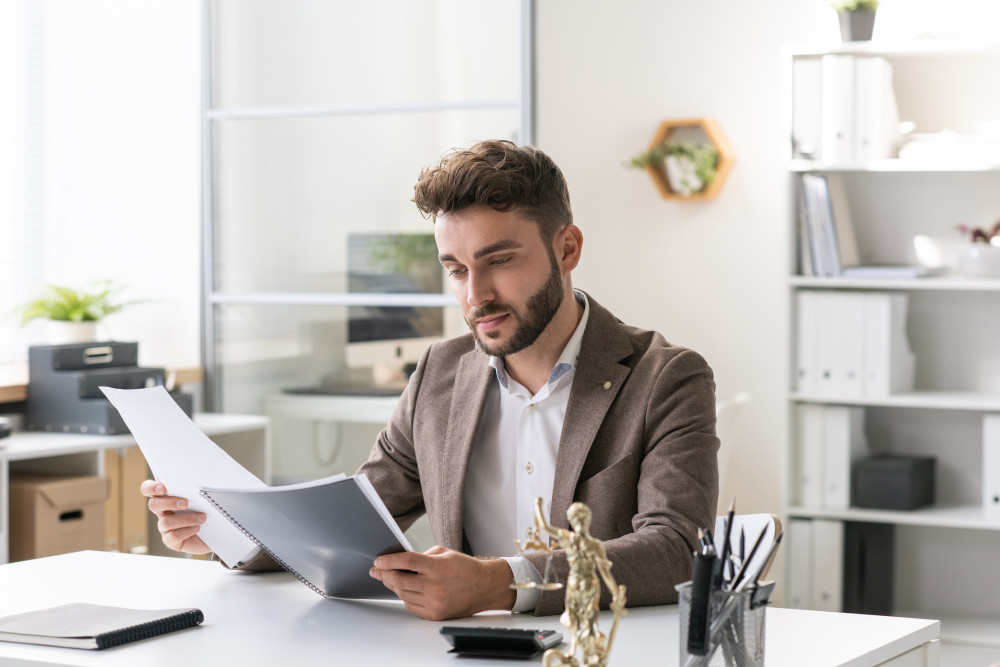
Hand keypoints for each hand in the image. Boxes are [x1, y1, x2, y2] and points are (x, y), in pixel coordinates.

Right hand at [140, 480, 209, 553]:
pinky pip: (173, 536)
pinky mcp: (170, 541)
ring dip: (186, 519)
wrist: (215, 532)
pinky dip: (187, 531)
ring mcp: (164, 527)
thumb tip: (202, 480)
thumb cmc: (207, 509)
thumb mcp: (203, 496)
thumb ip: (197, 488)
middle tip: (186, 503)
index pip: (148, 489)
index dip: (151, 488)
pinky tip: (198, 528)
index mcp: (166, 497)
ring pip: (165, 522)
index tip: (163, 488)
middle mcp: (162, 511)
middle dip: (169, 502)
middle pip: (153, 505)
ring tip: (202, 518)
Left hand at [369, 546, 515, 620]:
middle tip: (376, 570)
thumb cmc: (464, 568)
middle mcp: (436, 586)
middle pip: (400, 580)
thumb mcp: (444, 553)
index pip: (407, 561)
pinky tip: (403, 589)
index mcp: (439, 567)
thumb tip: (399, 561)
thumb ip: (421, 556)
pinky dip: (405, 596)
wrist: (484, 587)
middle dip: (384, 574)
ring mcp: (435, 602)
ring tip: (389, 578)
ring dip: (393, 585)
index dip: (389, 560)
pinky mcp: (435, 614)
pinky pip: (411, 605)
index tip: (378, 560)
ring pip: (403, 594)